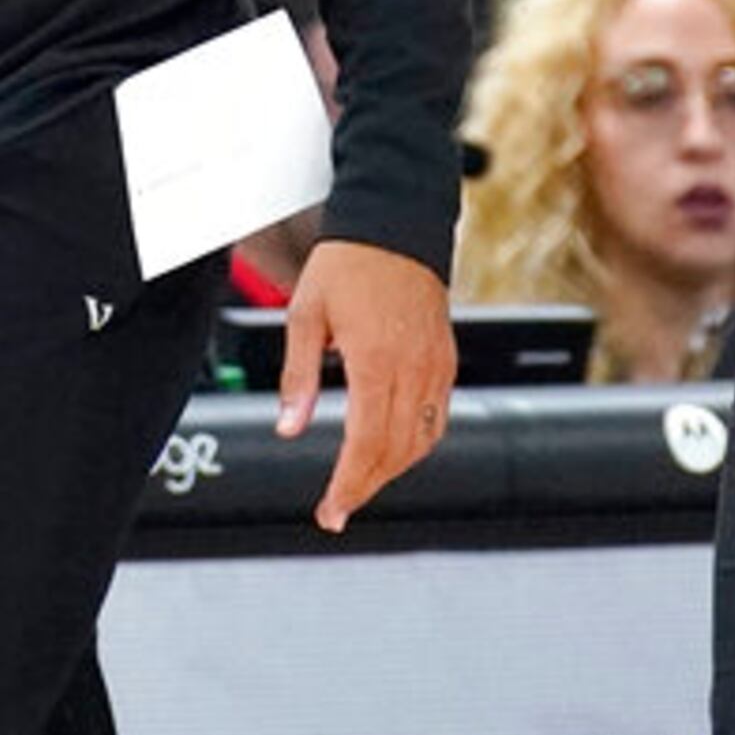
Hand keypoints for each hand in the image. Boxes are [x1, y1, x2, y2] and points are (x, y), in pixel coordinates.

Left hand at [276, 239, 455, 532]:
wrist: (394, 223)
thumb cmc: (347, 263)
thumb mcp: (305, 315)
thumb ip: (298, 377)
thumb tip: (288, 428)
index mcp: (376, 358)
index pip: (366, 442)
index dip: (349, 484)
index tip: (331, 510)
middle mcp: (413, 366)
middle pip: (396, 451)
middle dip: (366, 486)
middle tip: (337, 509)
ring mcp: (436, 363)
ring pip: (423, 440)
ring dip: (392, 470)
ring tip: (360, 483)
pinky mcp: (446, 357)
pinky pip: (438, 416)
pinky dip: (416, 443)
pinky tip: (393, 449)